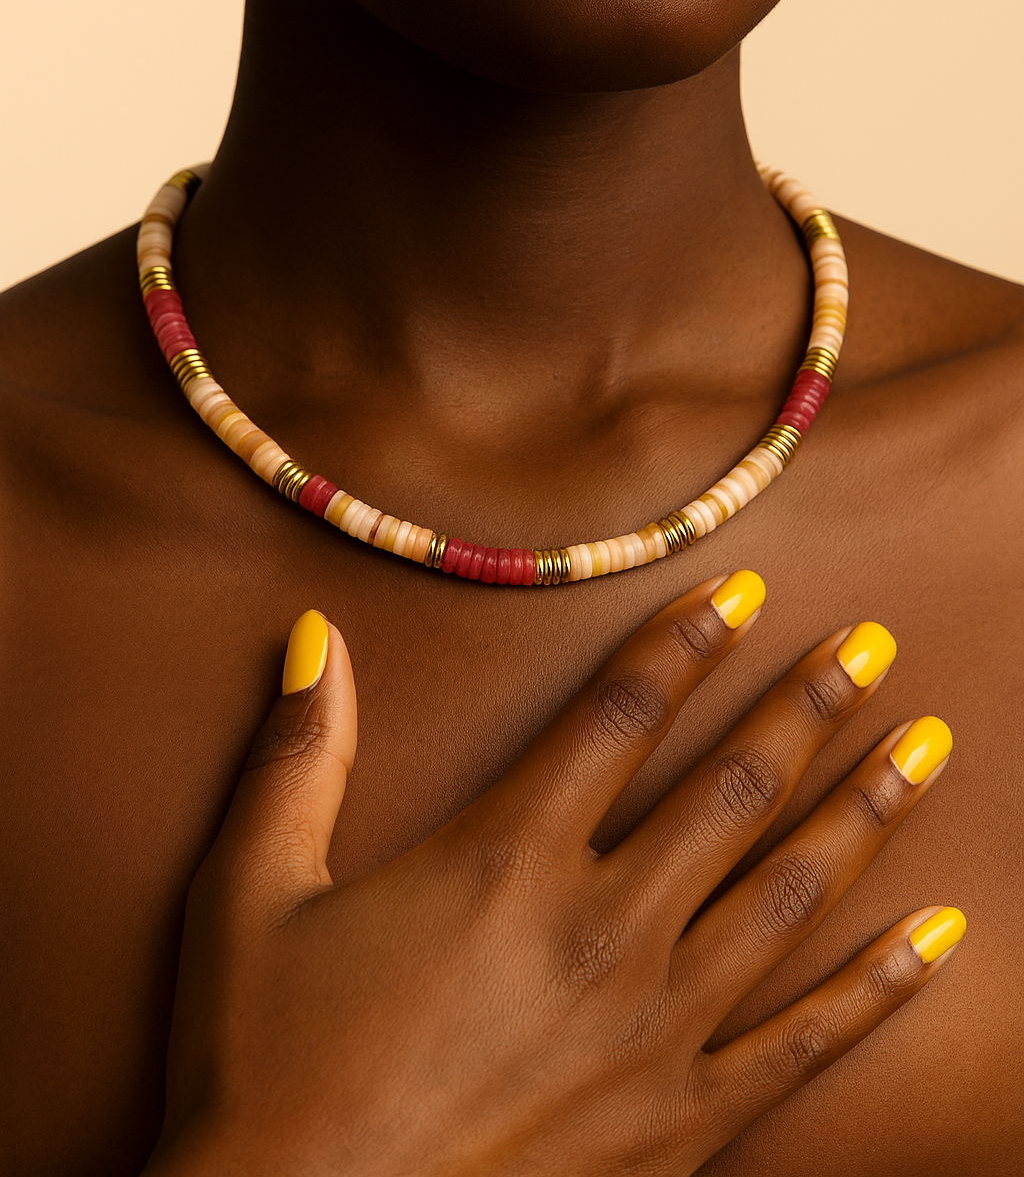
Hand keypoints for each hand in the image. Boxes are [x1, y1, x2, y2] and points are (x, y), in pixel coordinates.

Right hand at [145, 572, 961, 1176]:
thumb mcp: (251, 895)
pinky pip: (807, 1040)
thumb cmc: (265, 1068)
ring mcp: (656, 1027)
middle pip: (733, 786)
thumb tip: (315, 642)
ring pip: (790, 892)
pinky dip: (882, 983)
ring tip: (925, 745)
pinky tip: (941, 934)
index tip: (744, 590)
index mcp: (505, 858)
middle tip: (871, 645)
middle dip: (810, 705)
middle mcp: (601, 925)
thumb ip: (296, 761)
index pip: (622, 713)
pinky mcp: (683, 1123)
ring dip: (865, 809)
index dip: (688, 640)